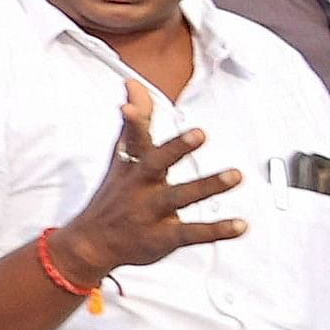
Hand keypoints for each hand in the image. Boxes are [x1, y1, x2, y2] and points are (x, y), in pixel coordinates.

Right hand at [48, 83, 244, 283]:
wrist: (91, 243)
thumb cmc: (114, 197)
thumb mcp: (121, 158)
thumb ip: (135, 123)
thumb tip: (134, 86)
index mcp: (132, 167)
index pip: (133, 138)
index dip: (134, 120)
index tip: (131, 100)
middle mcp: (140, 187)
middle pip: (156, 164)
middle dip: (175, 148)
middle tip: (199, 134)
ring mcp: (151, 213)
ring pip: (180, 197)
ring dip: (207, 186)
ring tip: (234, 175)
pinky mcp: (163, 237)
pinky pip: (192, 233)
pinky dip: (216, 230)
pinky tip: (238, 225)